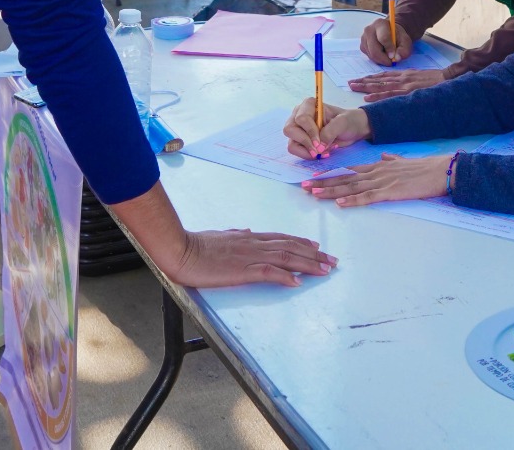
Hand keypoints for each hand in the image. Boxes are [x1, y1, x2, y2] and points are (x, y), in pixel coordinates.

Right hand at [168, 229, 336, 287]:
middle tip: (332, 261)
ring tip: (325, 270)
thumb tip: (247, 231)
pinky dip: (285, 276)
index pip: (282, 239)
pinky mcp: (242, 269)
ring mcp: (249, 256)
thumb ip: (236, 234)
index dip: (301, 243)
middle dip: (314, 255)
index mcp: (249, 237)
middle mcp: (254, 244)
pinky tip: (297, 282)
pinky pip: (268, 272)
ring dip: (308, 264)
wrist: (181, 249)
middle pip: (290, 248)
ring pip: (286, 258)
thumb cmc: (196, 244)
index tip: (317, 247)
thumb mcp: (220, 235)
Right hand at [283, 100, 370, 159]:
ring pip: (291, 143)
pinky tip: (322, 153)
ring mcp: (298, 129)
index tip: (320, 143)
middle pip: (290, 130)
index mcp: (309, 105)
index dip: (309, 132)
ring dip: (307, 152)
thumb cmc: (348, 121)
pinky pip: (297, 151)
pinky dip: (308, 155)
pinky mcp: (300, 141)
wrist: (353, 130)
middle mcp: (299, 115)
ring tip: (324, 152)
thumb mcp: (343, 122)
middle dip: (305, 143)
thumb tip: (318, 146)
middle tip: (319, 151)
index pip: (301, 118)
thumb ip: (331, 131)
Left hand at [300, 153, 448, 206]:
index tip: (315, 176)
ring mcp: (382, 182)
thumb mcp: (403, 161)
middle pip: (345, 178)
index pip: (349, 169)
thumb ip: (391, 159)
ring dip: (331, 191)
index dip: (331, 173)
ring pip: (351, 187)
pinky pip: (368, 197)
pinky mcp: (391, 192)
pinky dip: (353, 200)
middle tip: (304, 186)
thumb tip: (384, 157)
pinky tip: (341, 203)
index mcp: (378, 165)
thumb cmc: (424, 168)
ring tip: (314, 194)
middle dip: (323, 182)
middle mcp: (376, 172)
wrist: (440, 170)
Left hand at [349, 68, 445, 101]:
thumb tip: (400, 85)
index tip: (359, 79)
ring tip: (354, 87)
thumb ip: (408, 80)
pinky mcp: (408, 91)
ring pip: (380, 86)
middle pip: (378, 79)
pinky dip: (377, 96)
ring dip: (366, 87)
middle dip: (363, 82)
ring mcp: (404, 84)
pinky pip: (389, 94)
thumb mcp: (420, 77)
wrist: (448, 79)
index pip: (383, 75)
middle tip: (350, 83)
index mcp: (404, 74)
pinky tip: (368, 99)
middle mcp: (401, 77)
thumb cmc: (436, 80)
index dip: (370, 78)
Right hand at [360, 17, 412, 65]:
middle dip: (384, 59)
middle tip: (391, 61)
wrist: (390, 33)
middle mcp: (369, 29)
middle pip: (374, 50)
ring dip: (381, 60)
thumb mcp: (405, 41)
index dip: (389, 49)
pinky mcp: (362, 46)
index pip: (383, 38)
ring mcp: (363, 38)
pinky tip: (382, 54)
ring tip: (388, 56)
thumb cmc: (397, 36)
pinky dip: (377, 59)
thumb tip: (397, 58)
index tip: (394, 56)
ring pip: (371, 55)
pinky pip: (369, 57)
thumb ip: (404, 49)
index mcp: (380, 24)